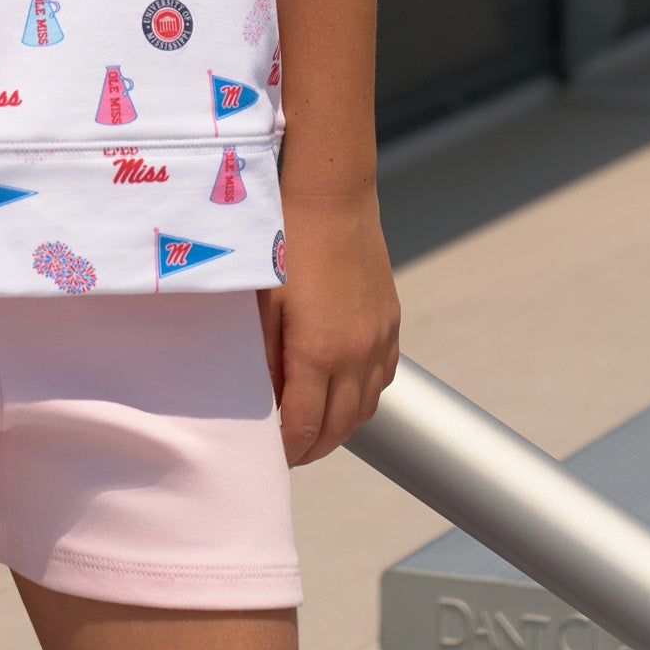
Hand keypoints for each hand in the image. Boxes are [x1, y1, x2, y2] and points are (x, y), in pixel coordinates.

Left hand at [257, 188, 399, 467]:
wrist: (331, 194)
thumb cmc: (283, 241)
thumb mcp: (259, 303)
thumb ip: (259, 358)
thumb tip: (260, 400)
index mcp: (319, 352)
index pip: (305, 427)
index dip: (286, 450)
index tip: (268, 456)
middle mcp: (357, 353)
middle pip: (339, 427)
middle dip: (312, 447)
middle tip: (286, 451)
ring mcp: (379, 338)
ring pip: (365, 407)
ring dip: (339, 425)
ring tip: (311, 426)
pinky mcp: (390, 321)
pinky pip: (381, 378)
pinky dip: (361, 396)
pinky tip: (340, 391)